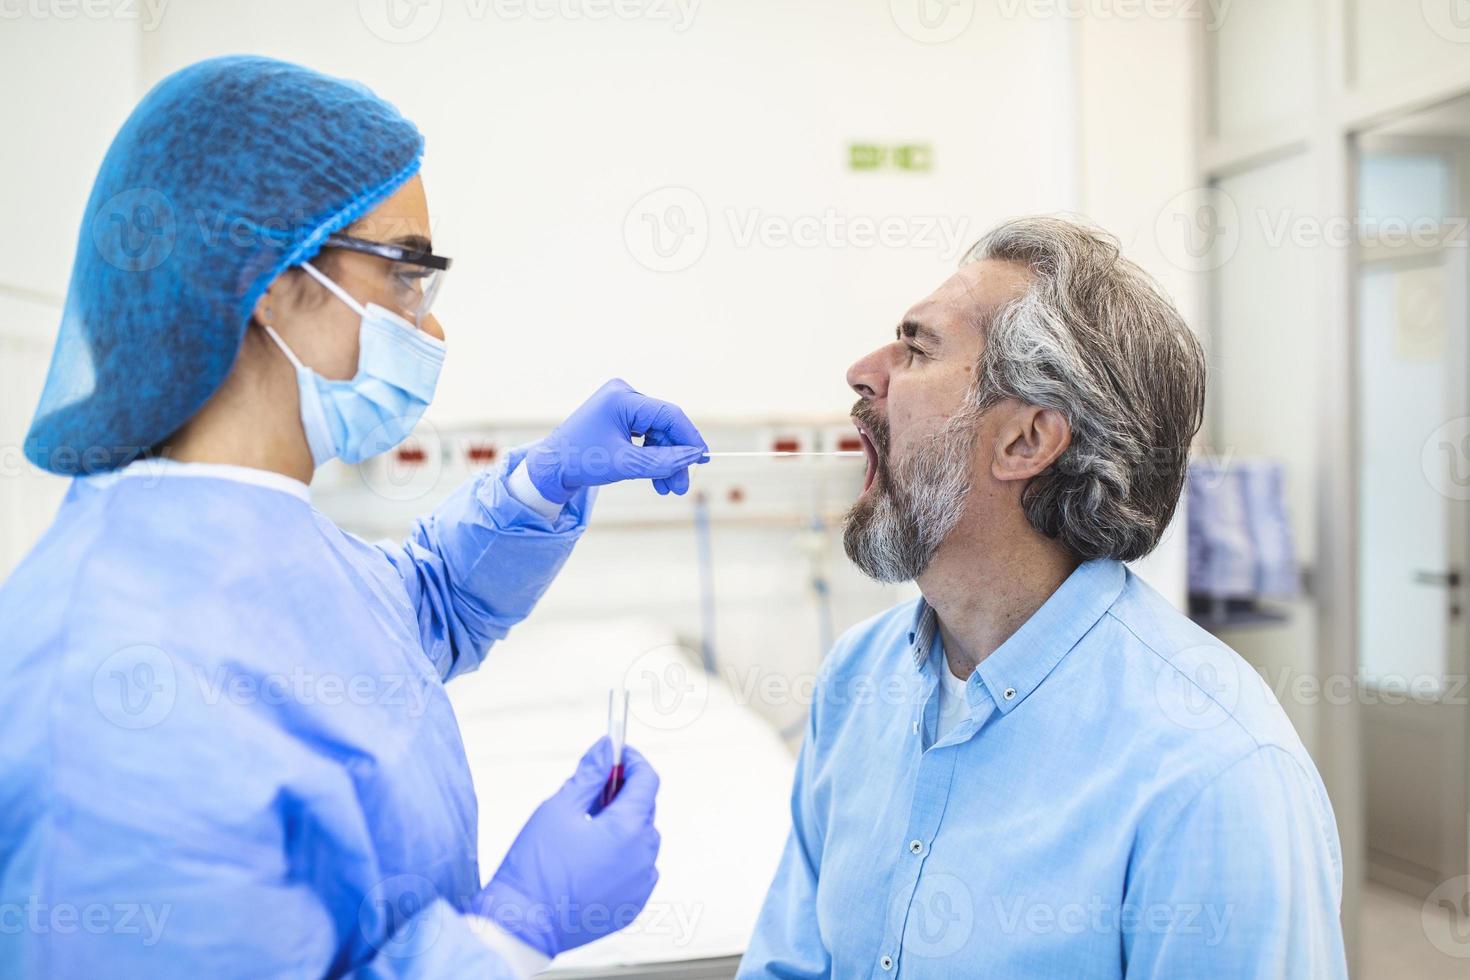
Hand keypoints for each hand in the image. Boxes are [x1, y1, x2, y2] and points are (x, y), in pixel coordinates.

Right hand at [474, 738, 660, 957]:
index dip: (633, 762)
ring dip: (623, 827)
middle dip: (623, 795)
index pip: (647, 781)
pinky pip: (637, 869)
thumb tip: (606, 749)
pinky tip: (591, 859)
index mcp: (627, 829)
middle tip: (591, 794)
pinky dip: (622, 857)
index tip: (619, 755)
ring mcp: (640, 884)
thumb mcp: (559, 808)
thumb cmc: (535, 869)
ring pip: (641, 840)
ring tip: (586, 831)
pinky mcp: (633, 905)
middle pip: (644, 809)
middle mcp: (642, 857)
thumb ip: (589, 774)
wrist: (522, 925)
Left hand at [526, 379, 706, 504]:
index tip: (703, 459)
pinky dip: (652, 456)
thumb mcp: (626, 464)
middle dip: (674, 457)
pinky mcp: (618, 417)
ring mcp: (620, 404)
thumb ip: (663, 460)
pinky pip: (645, 435)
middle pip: (664, 425)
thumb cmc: (581, 461)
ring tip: (668, 488)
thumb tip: (695, 456)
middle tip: (681, 486)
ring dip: (665, 461)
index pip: (668, 414)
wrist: (551, 468)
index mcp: (622, 398)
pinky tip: (657, 478)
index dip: (689, 438)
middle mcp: (623, 394)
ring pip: (656, 433)